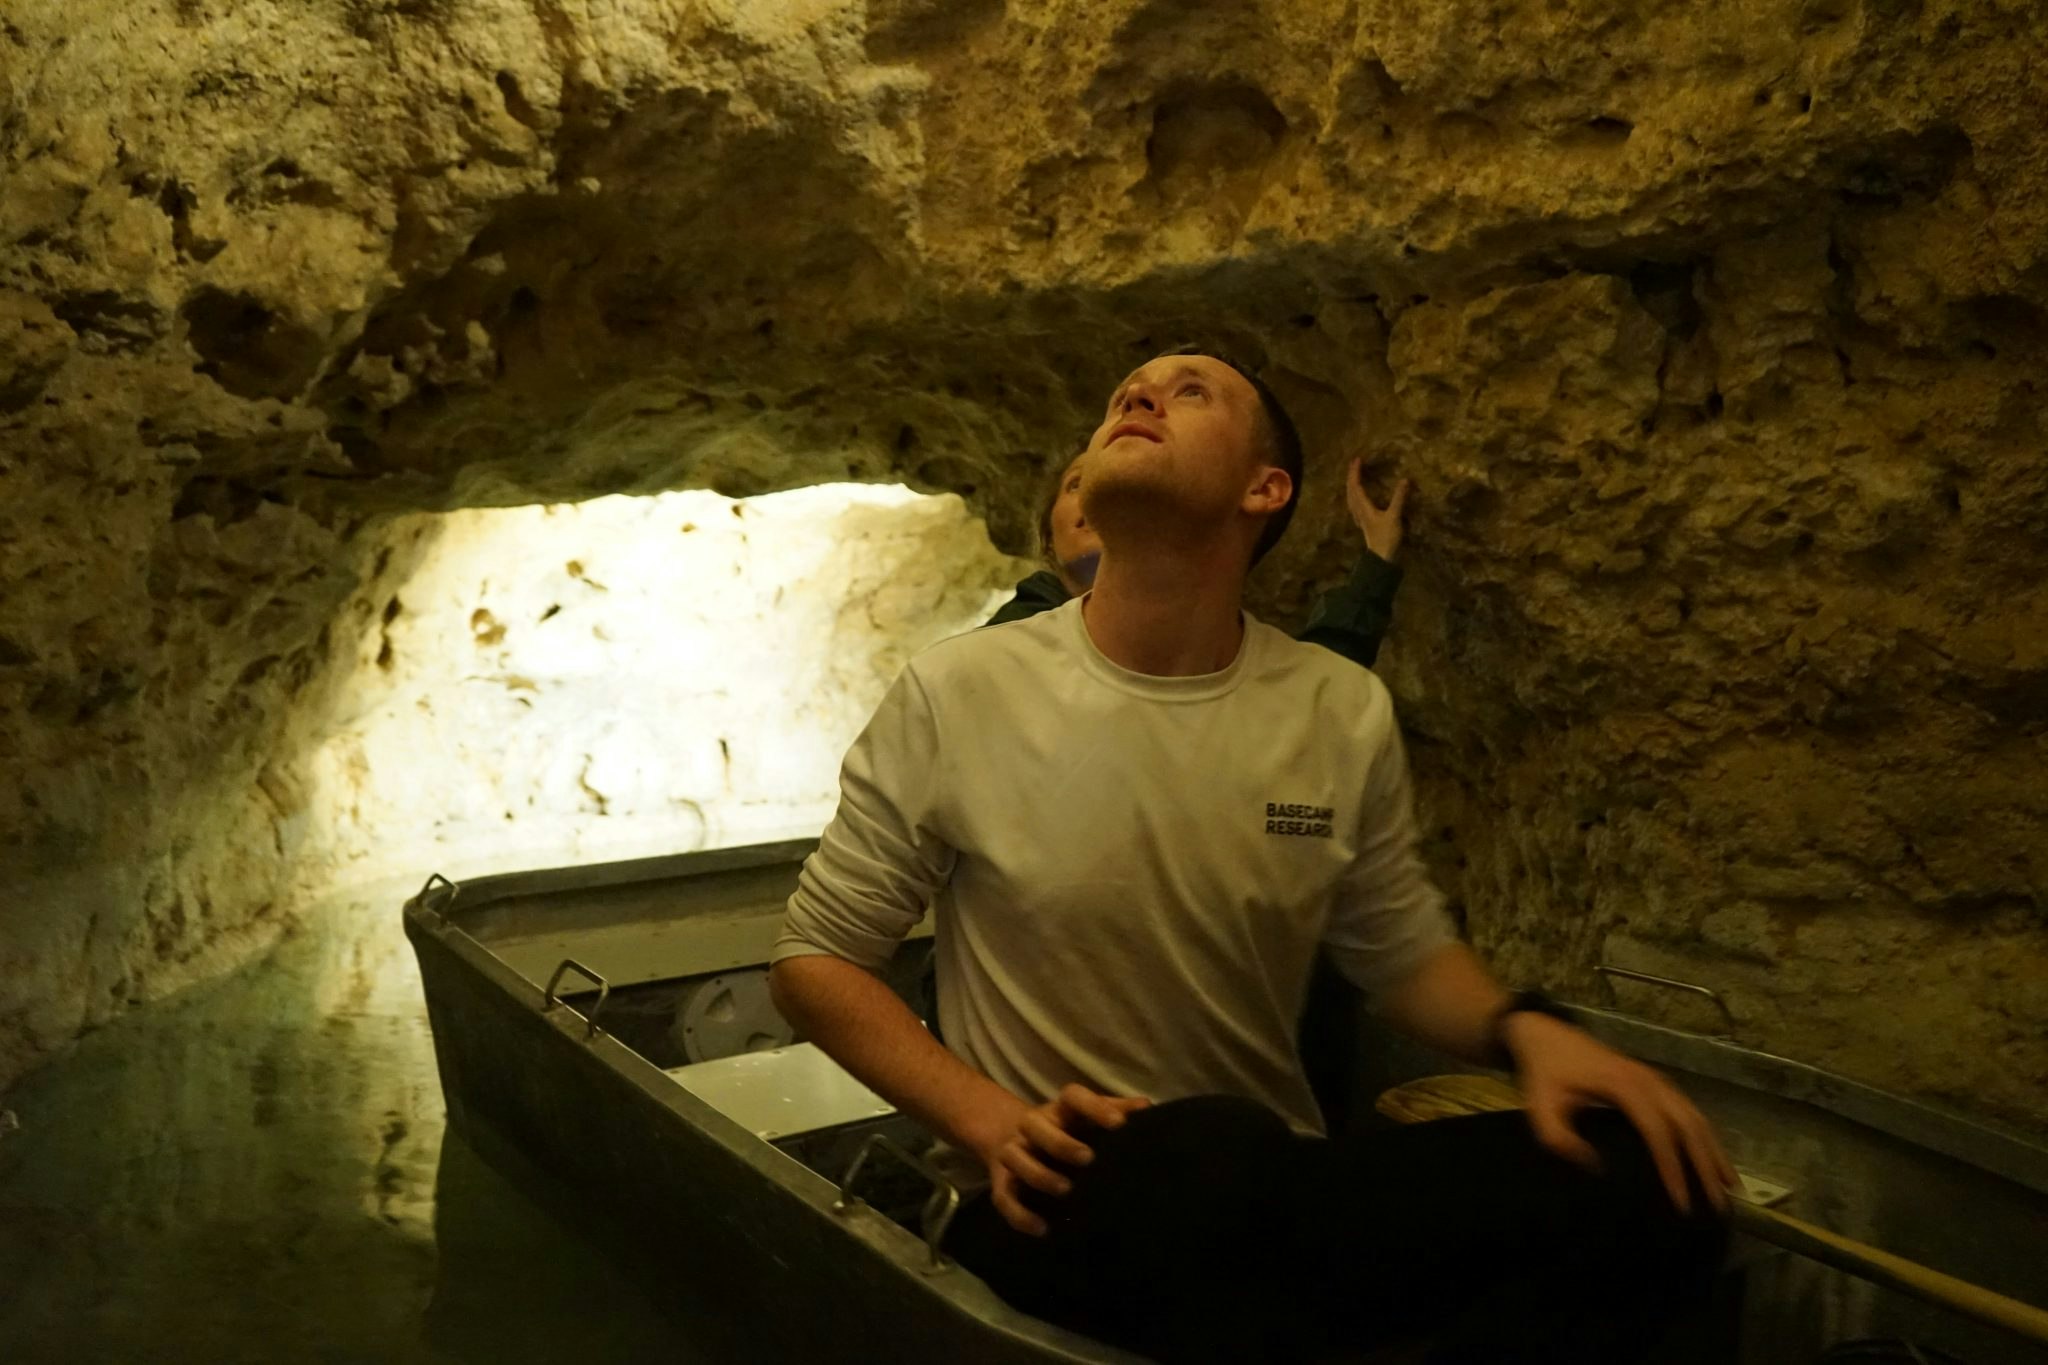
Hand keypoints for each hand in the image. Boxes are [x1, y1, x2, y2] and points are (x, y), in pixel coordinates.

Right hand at [972, 1083, 1151, 1236]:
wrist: (1016, 1141)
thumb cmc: (1068, 1131)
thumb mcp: (1090, 1119)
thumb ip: (1115, 1111)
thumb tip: (1146, 1108)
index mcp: (1059, 1109)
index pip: (1072, 1096)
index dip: (1094, 1106)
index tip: (1118, 1124)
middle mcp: (1032, 1126)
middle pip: (1034, 1123)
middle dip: (1060, 1142)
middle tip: (1088, 1159)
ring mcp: (1014, 1152)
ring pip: (1014, 1157)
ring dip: (1038, 1174)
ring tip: (1065, 1191)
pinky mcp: (1003, 1184)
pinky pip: (1004, 1198)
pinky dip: (1020, 1216)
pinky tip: (1043, 1229)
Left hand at [1346, 456, 1410, 561]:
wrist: (1381, 557)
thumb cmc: (1386, 537)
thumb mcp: (1394, 516)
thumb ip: (1399, 498)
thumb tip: (1405, 480)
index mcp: (1363, 507)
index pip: (1355, 485)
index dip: (1355, 472)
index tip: (1357, 459)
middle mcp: (1358, 510)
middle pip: (1350, 490)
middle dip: (1351, 476)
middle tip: (1354, 463)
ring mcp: (1359, 517)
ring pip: (1350, 497)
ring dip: (1351, 485)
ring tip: (1354, 476)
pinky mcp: (1363, 522)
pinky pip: (1354, 504)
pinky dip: (1354, 495)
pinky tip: (1357, 497)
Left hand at [1502, 1012, 1738, 1216]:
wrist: (1545, 1034)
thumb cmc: (1544, 1073)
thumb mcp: (1540, 1107)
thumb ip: (1561, 1139)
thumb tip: (1597, 1168)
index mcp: (1623, 1086)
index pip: (1658, 1132)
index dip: (1673, 1169)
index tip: (1681, 1204)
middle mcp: (1649, 1081)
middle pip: (1688, 1126)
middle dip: (1706, 1166)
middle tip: (1719, 1205)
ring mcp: (1656, 1079)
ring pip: (1696, 1117)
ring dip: (1714, 1152)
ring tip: (1731, 1188)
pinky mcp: (1656, 1082)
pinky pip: (1689, 1111)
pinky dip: (1706, 1136)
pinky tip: (1713, 1159)